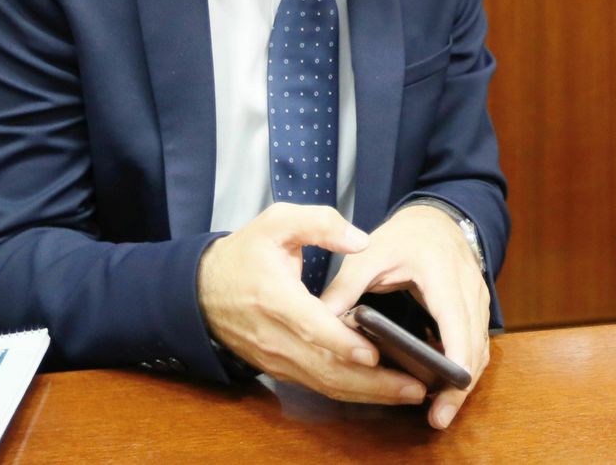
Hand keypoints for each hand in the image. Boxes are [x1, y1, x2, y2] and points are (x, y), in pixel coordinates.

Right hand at [196, 203, 429, 404]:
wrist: (201, 289)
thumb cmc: (244, 253)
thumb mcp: (277, 222)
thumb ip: (320, 224)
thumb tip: (360, 241)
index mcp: (275, 298)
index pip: (311, 327)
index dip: (342, 343)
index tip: (374, 351)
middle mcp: (275, 336)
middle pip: (325, 367)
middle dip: (371, 381)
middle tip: (415, 385)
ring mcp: (277, 358)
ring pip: (324, 383)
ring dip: (367, 392)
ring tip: (408, 392)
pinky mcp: (280, 368)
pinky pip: (318, 385)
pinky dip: (350, 391)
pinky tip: (381, 391)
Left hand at [321, 204, 490, 429]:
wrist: (435, 221)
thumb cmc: (402, 238)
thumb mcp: (368, 255)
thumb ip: (345, 287)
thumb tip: (320, 322)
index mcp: (441, 272)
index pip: (455, 318)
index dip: (456, 353)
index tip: (448, 383)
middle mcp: (468, 286)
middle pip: (474, 342)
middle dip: (459, 382)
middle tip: (439, 416)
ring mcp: (478, 298)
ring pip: (481, 347)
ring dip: (464, 380)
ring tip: (441, 410)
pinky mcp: (478, 309)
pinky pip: (478, 343)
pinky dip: (465, 366)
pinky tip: (447, 387)